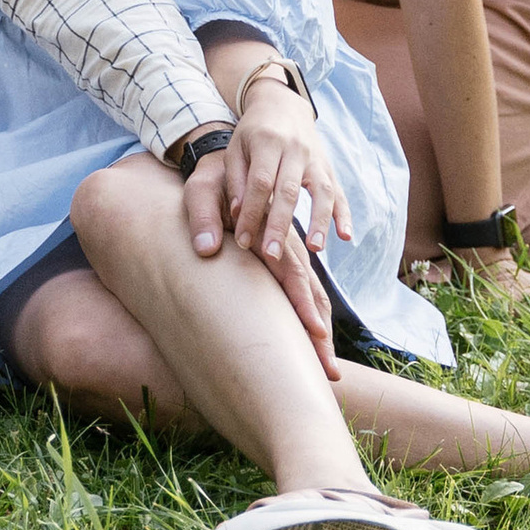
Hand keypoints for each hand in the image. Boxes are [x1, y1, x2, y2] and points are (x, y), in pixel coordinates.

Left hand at [182, 133, 343, 379]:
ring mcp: (287, 249)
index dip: (302, 301)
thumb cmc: (211, 175)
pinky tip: (320, 337)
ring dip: (320, 328)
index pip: (289, 269)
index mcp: (269, 228)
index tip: (315, 331)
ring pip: (312, 291)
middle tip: (328, 370)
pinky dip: (315, 310)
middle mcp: (285, 242)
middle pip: (308, 288)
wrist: (226, 159)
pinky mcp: (283, 254)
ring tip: (328, 370)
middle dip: (319, 330)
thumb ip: (203, 215)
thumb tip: (207, 249)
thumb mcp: (201, 187)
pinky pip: (304, 284)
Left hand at [193, 79, 353, 268]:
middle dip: (281, 225)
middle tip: (272, 254)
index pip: (260, 182)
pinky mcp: (329, 167)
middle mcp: (294, 149)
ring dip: (319, 221)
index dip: (252, 212)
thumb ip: (236, 180)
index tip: (244, 241)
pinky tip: (345, 236)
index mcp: (266, 142)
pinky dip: (344, 214)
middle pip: (289, 190)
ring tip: (314, 249)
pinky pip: (339, 192)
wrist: (282, 105)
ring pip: (320, 191)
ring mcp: (316, 158)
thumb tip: (238, 215)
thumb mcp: (236, 148)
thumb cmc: (252, 133)